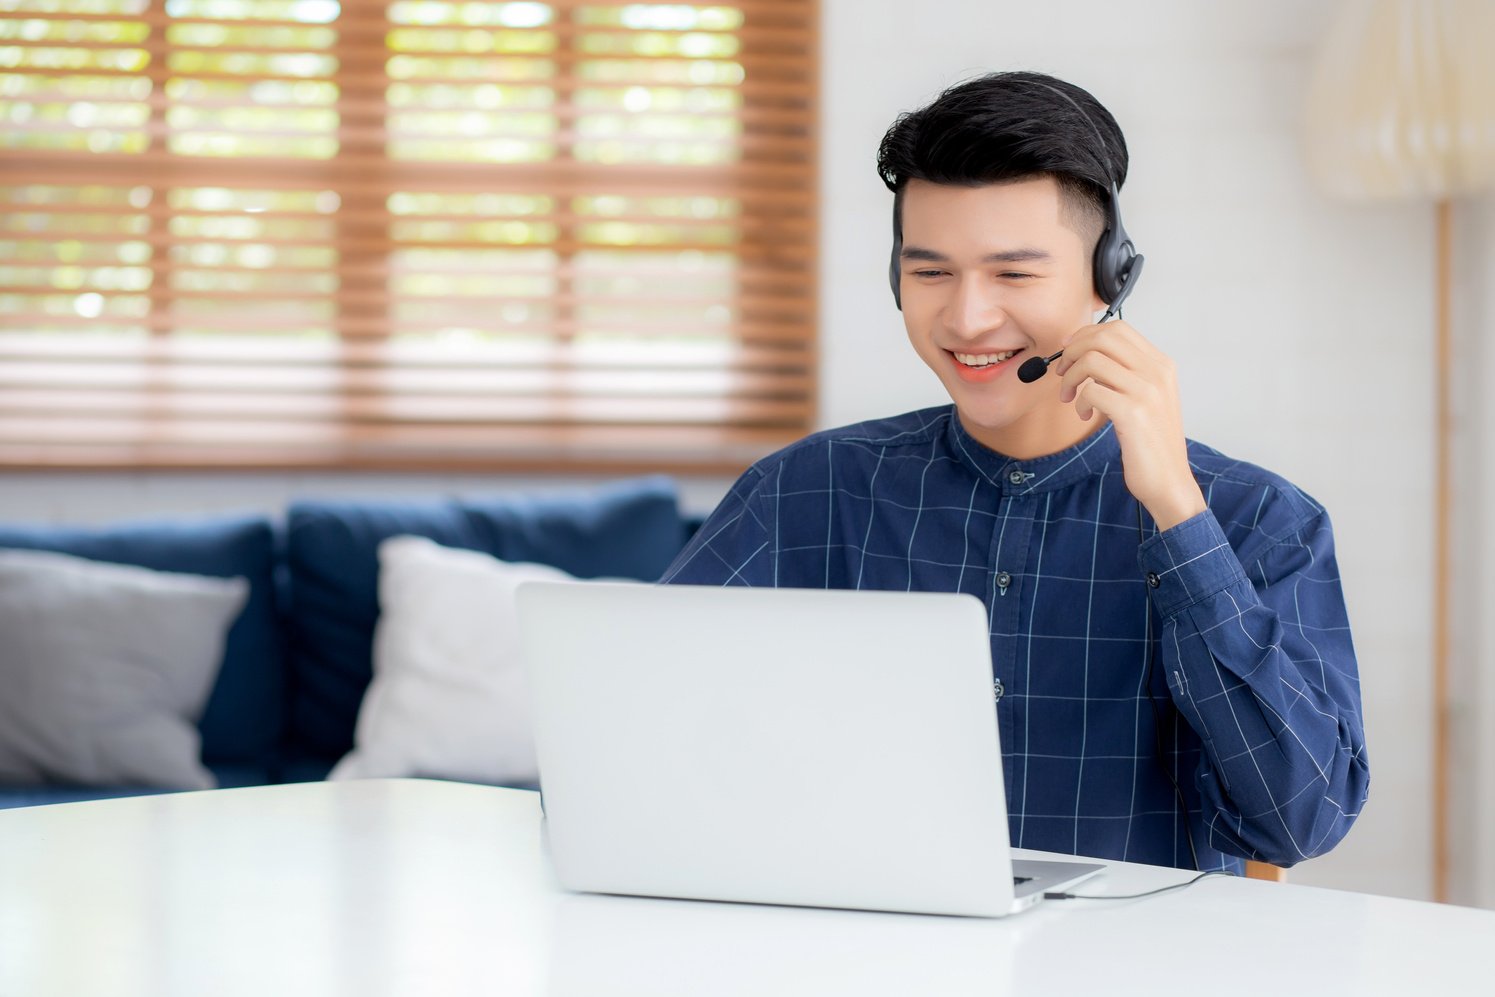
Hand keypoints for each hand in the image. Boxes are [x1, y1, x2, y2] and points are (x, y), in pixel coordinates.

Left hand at [1054, 321, 1205, 530]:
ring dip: (1071, 378)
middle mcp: (1157, 372)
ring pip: (1092, 360)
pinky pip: (1091, 390)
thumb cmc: (1151, 442)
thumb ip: (1126, 374)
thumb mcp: (1146, 399)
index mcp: (1161, 365)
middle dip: (1073, 352)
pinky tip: (1084, 415)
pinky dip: (1079, 401)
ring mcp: (1147, 391)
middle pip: (1103, 338)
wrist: (1169, 480)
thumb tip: (1086, 351)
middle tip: (1062, 374)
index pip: (1119, 329)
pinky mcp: (1133, 413)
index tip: (1069, 351)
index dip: (1085, 335)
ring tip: (1071, 398)